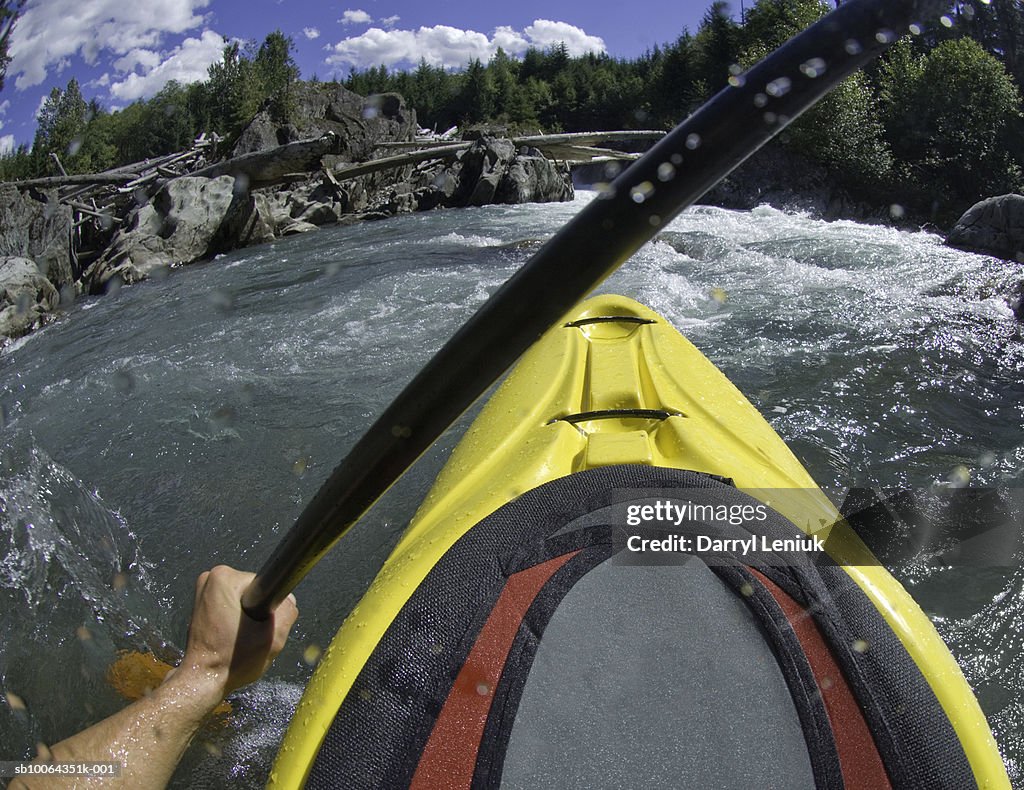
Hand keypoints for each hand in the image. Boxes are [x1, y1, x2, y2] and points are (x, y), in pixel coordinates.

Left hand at [173, 565, 298, 702]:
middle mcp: (209, 580)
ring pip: (244, 599)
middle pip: (253, 590)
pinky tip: (233, 637)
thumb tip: (288, 600)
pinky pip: (233, 605)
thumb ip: (288, 612)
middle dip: (258, 611)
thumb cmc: (230, 662)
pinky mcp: (202, 605)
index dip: (270, 606)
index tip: (259, 625)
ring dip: (248, 617)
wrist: (204, 680)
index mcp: (223, 580)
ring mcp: (203, 592)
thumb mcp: (273, 638)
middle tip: (251, 635)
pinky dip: (237, 620)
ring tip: (241, 638)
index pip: (265, 584)